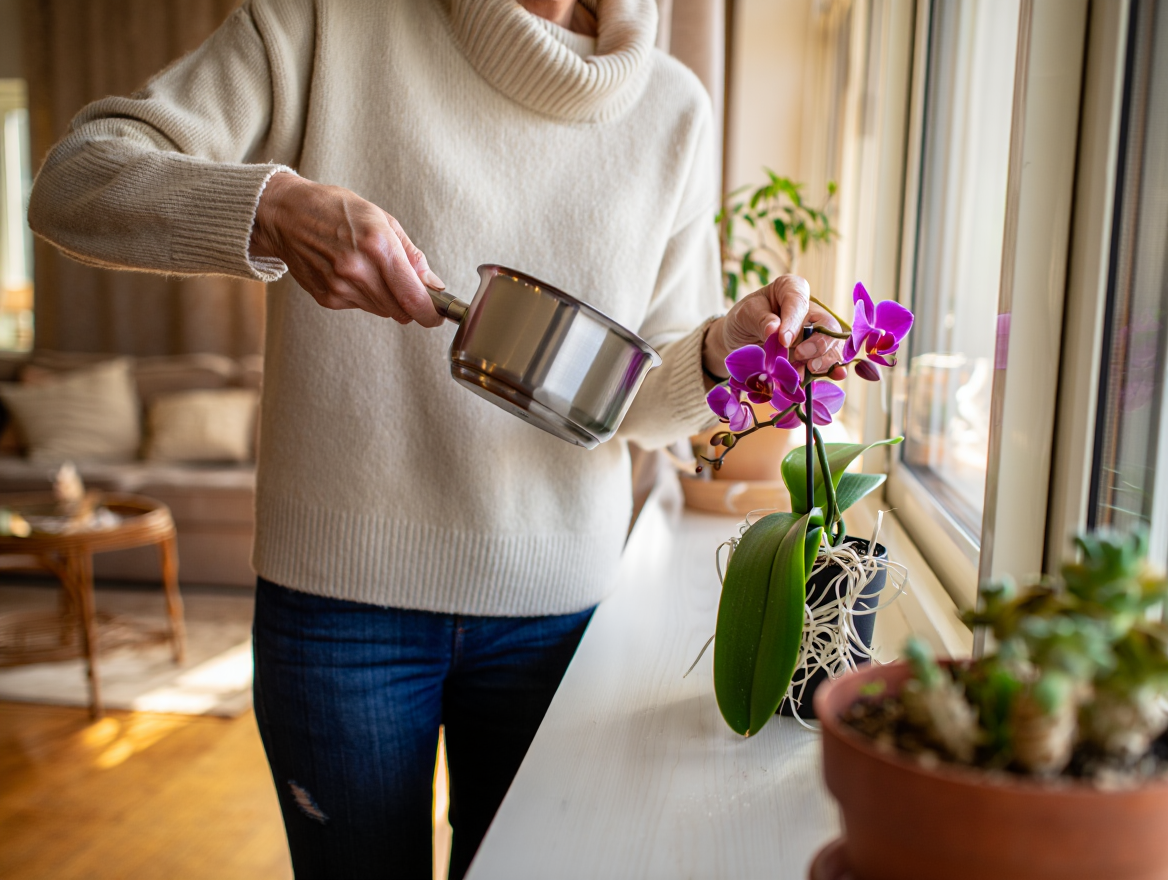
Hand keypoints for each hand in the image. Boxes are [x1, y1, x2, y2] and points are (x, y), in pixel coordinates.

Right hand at [249, 172, 445, 325]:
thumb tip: (433, 285)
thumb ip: (411, 255)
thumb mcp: (381, 219)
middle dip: (409, 303)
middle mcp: (358, 270)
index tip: (436, 315)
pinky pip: (360, 306)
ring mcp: (340, 287)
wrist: (286, 215)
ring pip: (382, 310)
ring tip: (370, 269)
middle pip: (401, 310)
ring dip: (386, 298)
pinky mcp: (327, 298)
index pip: (414, 297)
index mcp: (378, 246)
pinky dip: (363, 295)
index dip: (431, 313)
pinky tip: (349, 272)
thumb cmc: (335, 210)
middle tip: (405, 285)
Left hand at [703, 275, 846, 379]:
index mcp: (791, 289)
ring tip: (803, 373)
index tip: (783, 340)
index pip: (799, 301)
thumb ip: (760, 319)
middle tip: (800, 357)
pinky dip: (830, 370)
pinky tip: (835, 376)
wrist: (740, 342)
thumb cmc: (744, 320)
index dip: (794, 321)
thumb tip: (775, 329)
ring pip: (832, 344)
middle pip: (826, 325)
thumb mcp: (745, 315)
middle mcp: (809, 310)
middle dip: (818, 344)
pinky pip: (828, 361)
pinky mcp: (815, 354)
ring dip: (822, 361)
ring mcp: (815, 333)